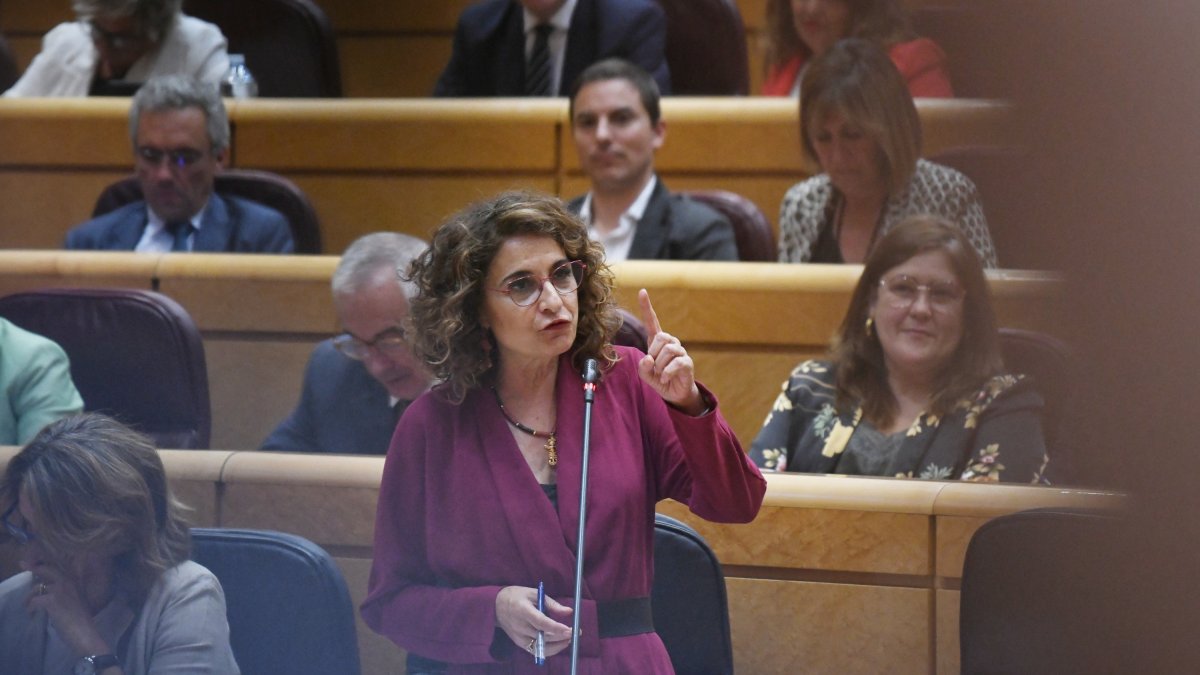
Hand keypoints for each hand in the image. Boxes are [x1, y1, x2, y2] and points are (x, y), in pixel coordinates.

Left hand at [24, 561, 110, 658]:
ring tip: (29, 607)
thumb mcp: (76, 601)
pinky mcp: (51, 600)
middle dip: (33, 567)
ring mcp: (59, 590)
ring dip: (29, 598)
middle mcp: (67, 581)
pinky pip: (33, 601)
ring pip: (36, 588)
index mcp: (74, 581)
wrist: (85, 632)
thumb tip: (48, 591)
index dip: (45, 564)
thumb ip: (65, 593)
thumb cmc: (82, 620)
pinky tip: (32, 615)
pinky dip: (30, 609)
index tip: (35, 562)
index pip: (58, 567)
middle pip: (46, 569)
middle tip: (23, 564)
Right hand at [495, 586, 573, 658]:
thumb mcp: (534, 593)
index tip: (569, 630)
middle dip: (562, 637)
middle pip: (543, 636)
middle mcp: (520, 626)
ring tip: (569, 639)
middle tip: (576, 632)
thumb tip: (569, 612)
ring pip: (541, 647)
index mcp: (523, 610)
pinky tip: (559, 644)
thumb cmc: (517, 596)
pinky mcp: (519, 644)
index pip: (541, 622)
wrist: (495, 606)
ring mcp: (519, 637)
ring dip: (557, 646)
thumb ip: (552, 604)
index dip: (556, 628)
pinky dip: (549, 650)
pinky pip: (536, 651)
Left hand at [637, 289, 704, 413]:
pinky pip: (676, 363)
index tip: (642, 291)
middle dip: (654, 353)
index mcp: (657, 342)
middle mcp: (671, 343)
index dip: (646, 307)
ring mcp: (681, 352)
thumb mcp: (646, 375)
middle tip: (654, 367)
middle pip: (661, 336)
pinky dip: (667, 373)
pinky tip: (665, 379)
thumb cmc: (660, 380)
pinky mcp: (687, 363)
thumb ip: (643, 368)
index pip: (652, 321)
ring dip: (660, 366)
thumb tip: (649, 359)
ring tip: (661, 375)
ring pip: (668, 350)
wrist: (675, 394)